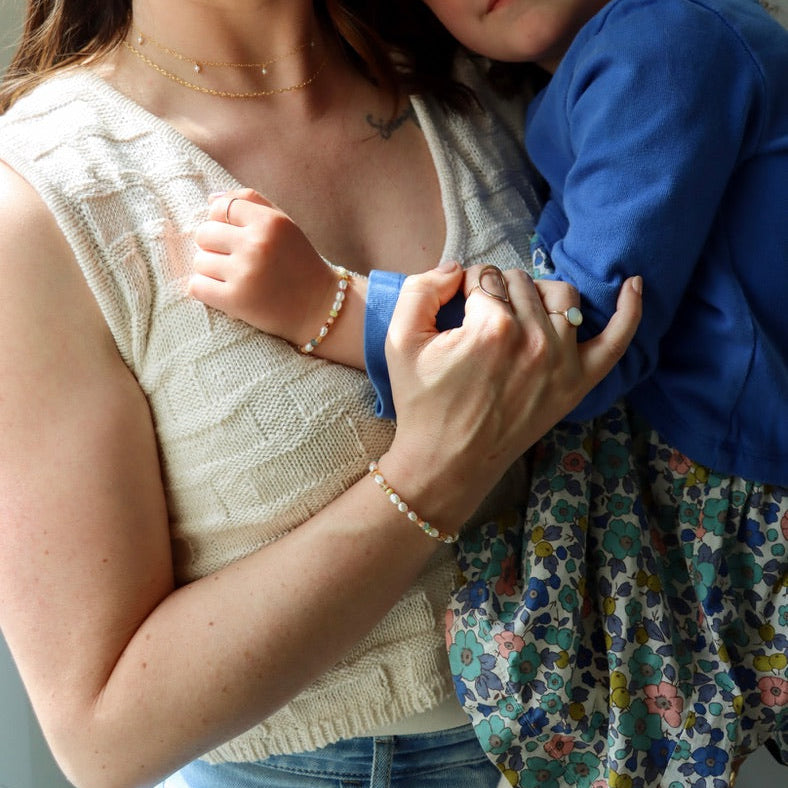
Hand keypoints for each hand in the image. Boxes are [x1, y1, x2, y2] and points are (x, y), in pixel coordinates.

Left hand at [189, 188, 337, 343]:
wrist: (320, 309)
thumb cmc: (299, 264)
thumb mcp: (285, 226)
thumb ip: (252, 204)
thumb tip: (210, 200)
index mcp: (270, 222)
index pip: (220, 207)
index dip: (221, 221)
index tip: (235, 237)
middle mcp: (257, 244)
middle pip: (204, 234)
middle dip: (214, 247)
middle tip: (234, 260)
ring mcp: (245, 273)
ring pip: (199, 261)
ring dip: (211, 271)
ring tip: (234, 278)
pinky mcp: (236, 301)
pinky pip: (196, 287)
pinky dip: (206, 290)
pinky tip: (224, 293)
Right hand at [382, 262, 641, 520]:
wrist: (447, 463)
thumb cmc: (422, 403)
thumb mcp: (400, 340)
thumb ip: (422, 288)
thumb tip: (456, 267)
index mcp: (492, 327)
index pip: (484, 276)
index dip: (464, 290)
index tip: (455, 316)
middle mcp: (534, 339)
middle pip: (521, 282)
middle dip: (497, 293)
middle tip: (477, 325)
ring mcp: (562, 361)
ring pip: (561, 295)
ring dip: (537, 296)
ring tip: (516, 316)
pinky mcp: (578, 382)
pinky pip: (617, 339)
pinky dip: (629, 310)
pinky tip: (633, 284)